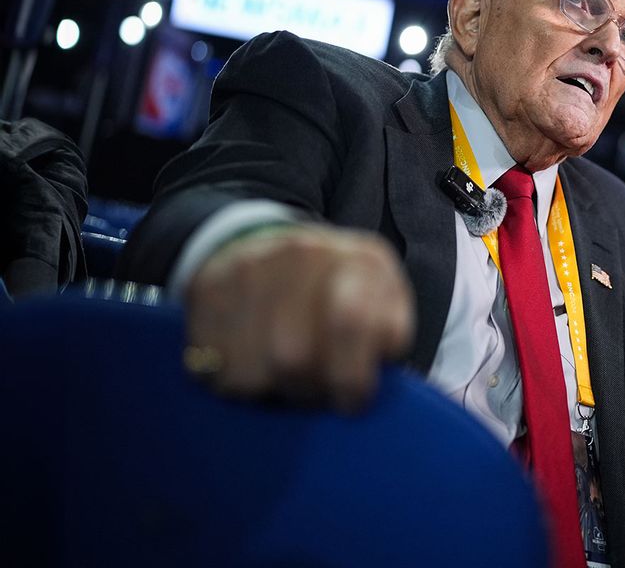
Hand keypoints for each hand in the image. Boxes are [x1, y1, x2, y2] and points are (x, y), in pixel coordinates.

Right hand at [185, 224, 414, 411]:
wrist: (273, 248)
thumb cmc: (341, 294)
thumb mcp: (385, 304)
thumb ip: (392, 331)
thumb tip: (382, 350)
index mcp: (362, 261)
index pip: (350, 322)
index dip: (351, 379)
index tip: (351, 400)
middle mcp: (304, 253)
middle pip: (293, 358)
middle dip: (307, 391)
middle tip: (316, 390)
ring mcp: (251, 266)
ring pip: (251, 370)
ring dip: (270, 389)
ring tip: (286, 377)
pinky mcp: (207, 287)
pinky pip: (214, 364)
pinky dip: (234, 380)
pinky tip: (253, 362)